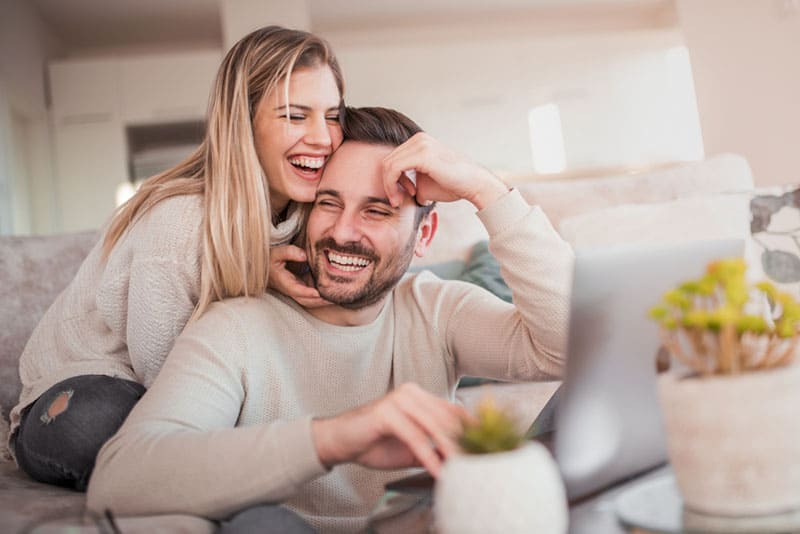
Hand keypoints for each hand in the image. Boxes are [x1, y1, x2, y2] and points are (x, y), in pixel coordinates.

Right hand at [268, 245, 329, 308]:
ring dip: (323, 301)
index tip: (318, 293)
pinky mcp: (302, 288)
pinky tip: (333, 291)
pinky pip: (313, 295)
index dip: (307, 293)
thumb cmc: (272, 260)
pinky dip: (322, 295)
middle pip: (306, 300)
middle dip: (320, 301)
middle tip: (335, 298)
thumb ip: (289, 252)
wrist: (268, 267)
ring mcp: (297, 291)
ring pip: (310, 301)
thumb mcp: (277, 253)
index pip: (296, 290)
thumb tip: (304, 255)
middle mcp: (291, 290)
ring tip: (338, 297)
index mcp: (284, 282)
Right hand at [312, 383, 474, 476]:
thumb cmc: (374, 443)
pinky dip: (429, 456)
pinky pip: (416, 437)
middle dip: (466, 443)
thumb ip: (434, 451)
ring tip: (465, 470)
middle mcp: (412, 393)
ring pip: (435, 426)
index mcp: (419, 396)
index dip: (473, 429)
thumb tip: (460, 464)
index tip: (490, 447)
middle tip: (481, 464)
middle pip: (448, 419)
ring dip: (452, 451)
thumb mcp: (411, 449)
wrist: (339, 442)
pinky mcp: (387, 412)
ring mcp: (399, 400)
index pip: (454, 410)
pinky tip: (439, 471)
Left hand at [381, 133, 508, 209]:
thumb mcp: (424, 181)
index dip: (391, 180)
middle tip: (396, 200)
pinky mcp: (422, 154)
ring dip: (389, 186)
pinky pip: (394, 168)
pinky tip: (404, 196)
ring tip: (399, 200)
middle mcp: (418, 139)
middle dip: (388, 183)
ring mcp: (420, 144)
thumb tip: (394, 190)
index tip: (401, 195)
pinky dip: (392, 184)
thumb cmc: (452, 185)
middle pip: (387, 161)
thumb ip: (408, 181)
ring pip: (388, 165)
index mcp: (418, 142)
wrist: (474, 184)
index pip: (392, 159)